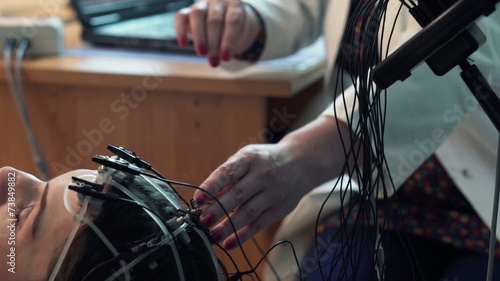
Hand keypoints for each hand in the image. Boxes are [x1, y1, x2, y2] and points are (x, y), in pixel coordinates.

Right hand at [175, 0, 262, 66]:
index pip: (233, 20)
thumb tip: (216, 58)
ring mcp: (202, 4)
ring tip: (202, 53)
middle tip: (214, 62)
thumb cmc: (232, 31)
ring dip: (199, 36)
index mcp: (234, 5)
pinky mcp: (187, 10)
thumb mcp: (237, 37)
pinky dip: (180, 30)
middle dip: (214, 43)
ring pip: (197, 14)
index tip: (225, 58)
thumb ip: (229, 44)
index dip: (229, 40)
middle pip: (214, 19)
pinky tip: (183, 44)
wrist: (224, 22)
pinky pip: (180, 17)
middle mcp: (218, 1)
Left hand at [193, 116, 349, 249]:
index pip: (227, 173)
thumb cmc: (265, 161)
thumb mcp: (247, 158)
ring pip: (248, 213)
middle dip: (218, 209)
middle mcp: (262, 175)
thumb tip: (205, 199)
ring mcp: (272, 193)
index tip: (197, 199)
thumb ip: (227, 176)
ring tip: (212, 235)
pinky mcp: (278, 209)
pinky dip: (242, 236)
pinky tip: (228, 243)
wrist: (301, 163)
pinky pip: (258, 224)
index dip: (211, 186)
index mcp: (249, 159)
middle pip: (237, 195)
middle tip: (201, 221)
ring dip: (228, 226)